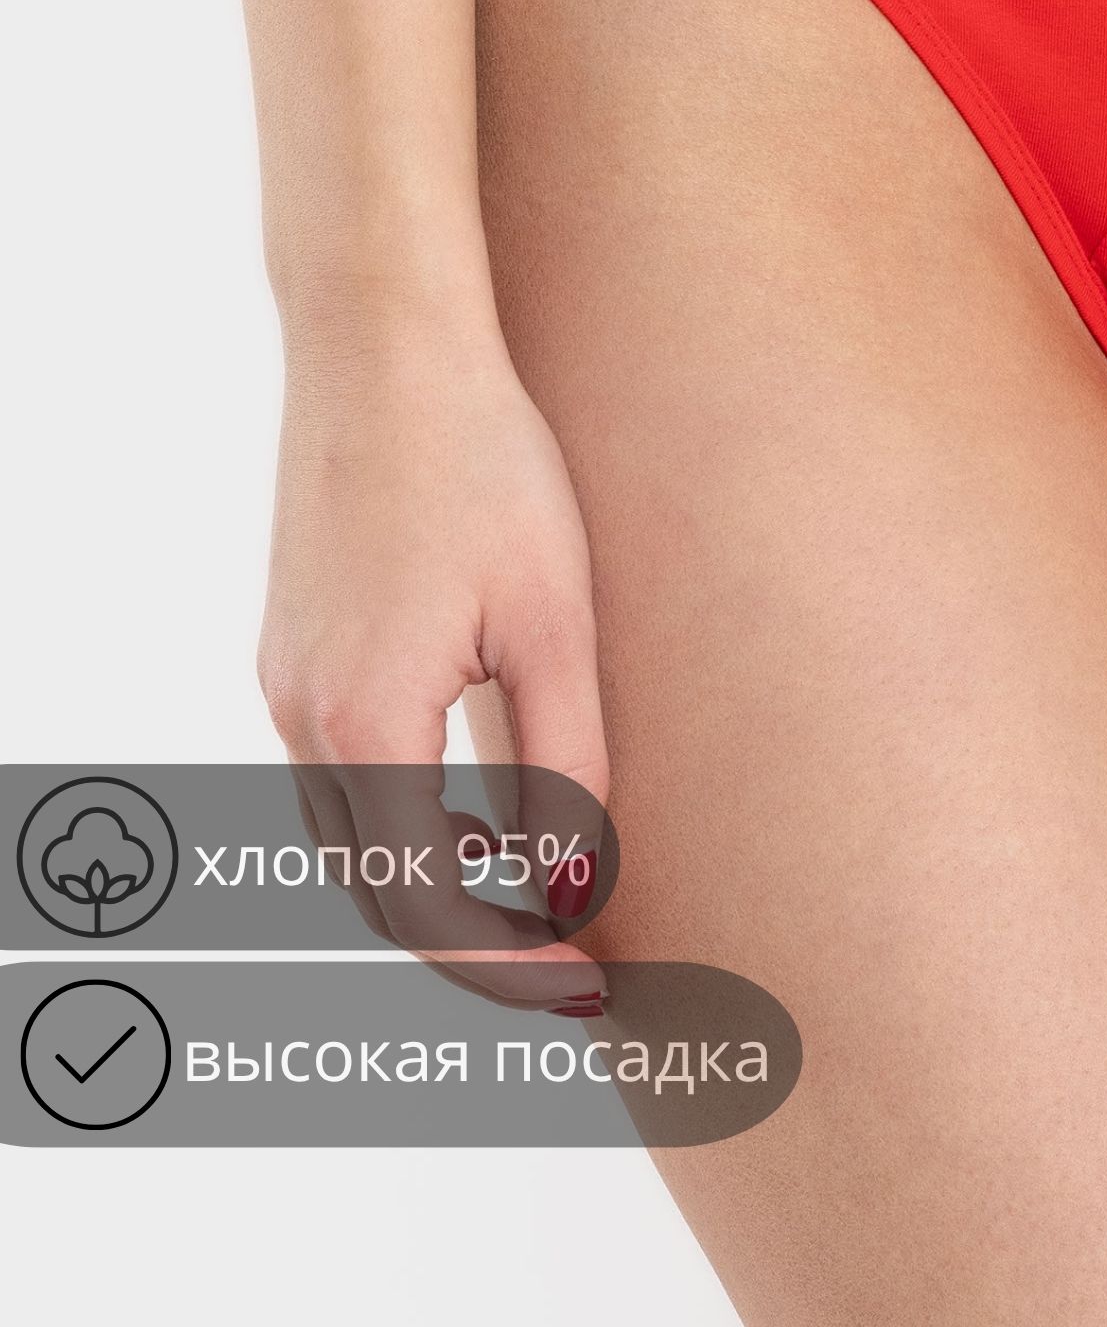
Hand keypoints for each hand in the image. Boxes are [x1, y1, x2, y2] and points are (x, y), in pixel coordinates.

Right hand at [258, 324, 608, 1007]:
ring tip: (539, 899)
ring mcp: (284, 680)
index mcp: (363, 723)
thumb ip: (565, 765)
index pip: (427, 906)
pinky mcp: (294, 647)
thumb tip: (569, 890)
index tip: (588, 990)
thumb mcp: (552, 622)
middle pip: (376, 890)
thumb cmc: (484, 467)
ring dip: (437, 886)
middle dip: (472, 945)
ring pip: (351, 837)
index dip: (510, 965)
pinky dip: (408, 821)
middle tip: (573, 967)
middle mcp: (299, 716)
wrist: (386, 350)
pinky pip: (342, 775)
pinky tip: (482, 806)